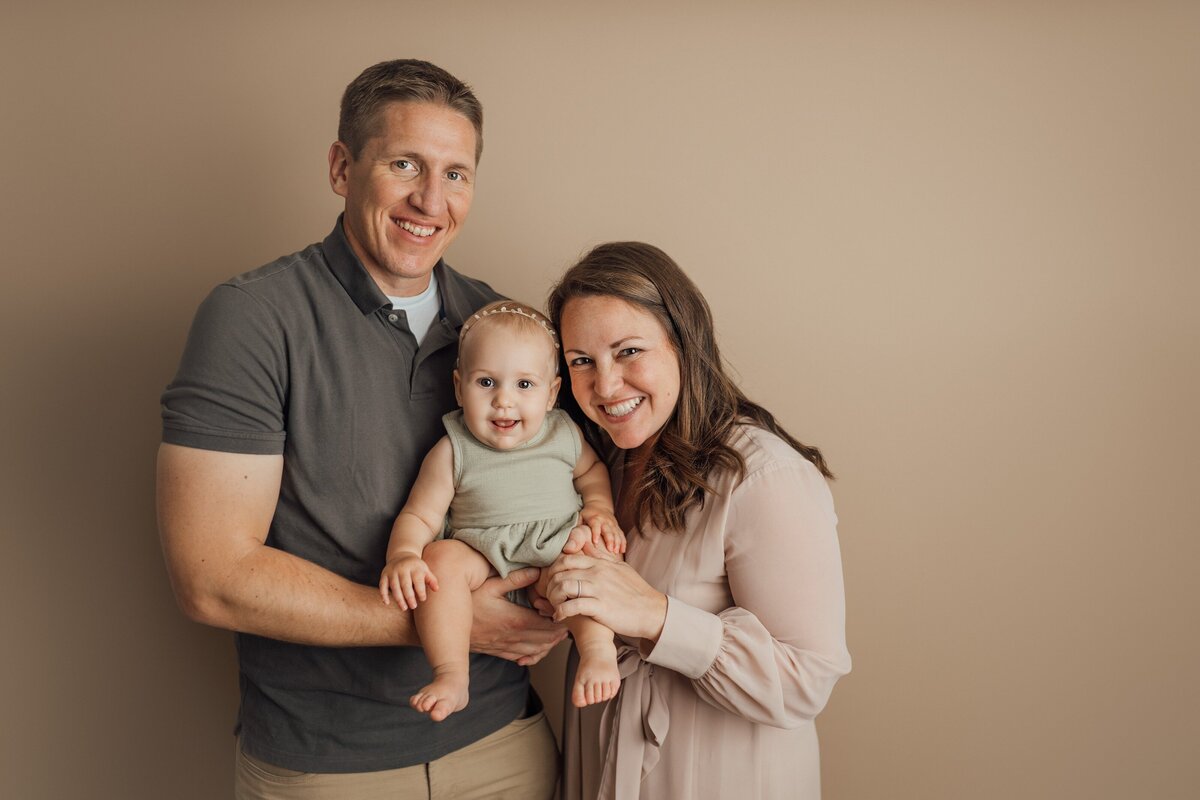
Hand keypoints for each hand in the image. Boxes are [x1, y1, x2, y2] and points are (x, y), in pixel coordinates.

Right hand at [379, 554, 437, 609]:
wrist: (401, 555)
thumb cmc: (416, 567)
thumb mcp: (425, 570)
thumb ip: (431, 580)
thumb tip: (437, 589)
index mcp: (415, 567)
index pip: (418, 580)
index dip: (420, 590)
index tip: (423, 599)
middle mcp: (403, 568)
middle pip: (405, 584)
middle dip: (409, 596)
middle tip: (413, 606)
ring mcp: (392, 571)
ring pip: (394, 586)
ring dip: (398, 598)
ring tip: (404, 608)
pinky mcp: (384, 574)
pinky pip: (382, 585)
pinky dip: (383, 594)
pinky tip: (387, 603)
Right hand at [471, 567, 567, 665]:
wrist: (445, 624)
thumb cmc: (467, 600)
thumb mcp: (491, 584)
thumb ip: (516, 578)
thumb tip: (537, 570)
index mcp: (515, 621)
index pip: (547, 626)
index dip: (560, 621)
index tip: (565, 612)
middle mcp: (513, 638)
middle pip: (546, 640)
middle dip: (559, 633)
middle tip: (567, 623)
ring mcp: (505, 647)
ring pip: (536, 651)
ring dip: (549, 644)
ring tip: (557, 634)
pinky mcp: (497, 651)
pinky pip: (522, 658)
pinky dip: (534, 654)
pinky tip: (537, 647)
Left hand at [545, 543, 666, 642]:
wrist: (652, 610)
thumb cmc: (636, 591)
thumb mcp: (620, 567)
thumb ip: (602, 556)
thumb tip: (587, 543)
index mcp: (600, 564)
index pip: (566, 559)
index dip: (553, 570)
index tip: (552, 582)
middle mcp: (597, 573)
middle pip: (560, 572)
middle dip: (549, 585)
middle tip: (549, 596)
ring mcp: (598, 589)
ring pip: (563, 587)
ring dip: (553, 598)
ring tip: (554, 607)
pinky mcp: (600, 607)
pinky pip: (572, 606)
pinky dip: (561, 612)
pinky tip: (559, 617)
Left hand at [564, 507, 625, 554]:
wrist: (599, 504)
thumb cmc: (587, 514)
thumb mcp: (580, 517)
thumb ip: (576, 528)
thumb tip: (568, 541)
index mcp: (595, 518)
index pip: (595, 526)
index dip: (596, 533)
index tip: (596, 543)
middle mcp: (605, 520)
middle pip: (608, 530)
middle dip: (610, 540)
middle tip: (610, 550)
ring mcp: (612, 523)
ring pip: (616, 533)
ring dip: (617, 542)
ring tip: (616, 552)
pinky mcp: (617, 526)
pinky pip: (621, 534)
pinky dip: (622, 542)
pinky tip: (622, 550)